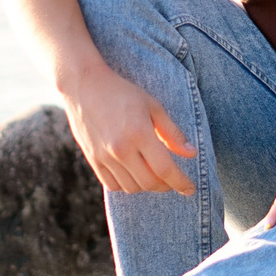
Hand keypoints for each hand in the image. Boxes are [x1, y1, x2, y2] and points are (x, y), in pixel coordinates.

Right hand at [63, 68, 195, 194]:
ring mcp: (105, 157)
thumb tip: (191, 154)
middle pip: (150, 183)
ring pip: (132, 188)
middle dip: (166, 185)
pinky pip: (113, 185)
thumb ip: (172, 132)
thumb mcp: (153, 106)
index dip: (181, 182)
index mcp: (139, 133)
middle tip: (173, 180)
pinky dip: (128, 186)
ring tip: (153, 175)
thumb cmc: (123, 93)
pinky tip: (134, 174)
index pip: (165, 169)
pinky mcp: (93, 160)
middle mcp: (121, 149)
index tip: (190, 189)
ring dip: (147, 186)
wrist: (84, 86)